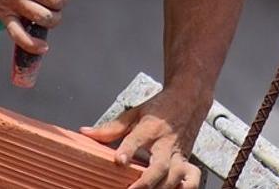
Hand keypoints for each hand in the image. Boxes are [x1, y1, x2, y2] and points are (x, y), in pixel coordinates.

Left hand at [79, 88, 205, 188]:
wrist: (188, 99)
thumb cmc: (160, 108)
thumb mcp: (134, 113)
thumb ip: (111, 128)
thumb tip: (86, 133)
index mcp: (150, 128)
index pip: (136, 139)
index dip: (128, 150)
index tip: (119, 161)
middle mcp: (166, 143)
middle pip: (159, 166)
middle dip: (146, 182)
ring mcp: (178, 154)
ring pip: (175, 176)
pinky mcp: (187, 160)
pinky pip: (192, 179)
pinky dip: (186, 188)